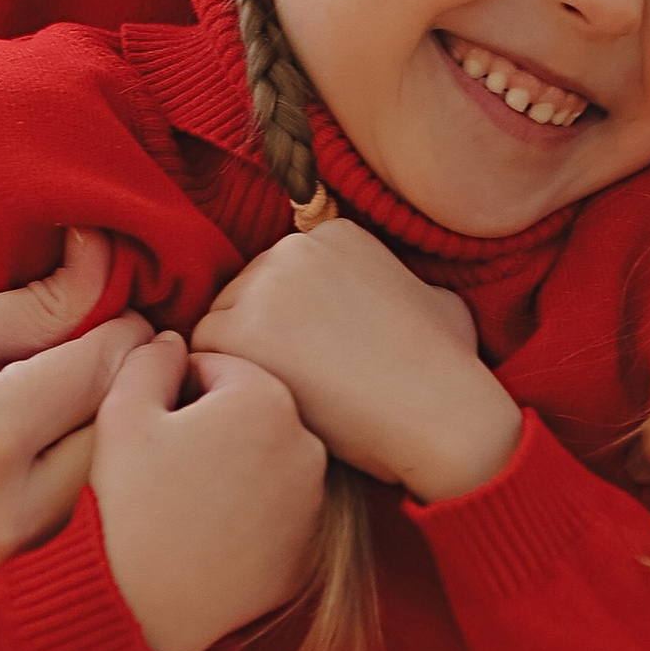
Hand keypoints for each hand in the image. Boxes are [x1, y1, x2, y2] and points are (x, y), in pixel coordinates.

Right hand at [0, 232, 152, 621]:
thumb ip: (26, 308)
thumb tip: (102, 260)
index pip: (106, 374)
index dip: (129, 336)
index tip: (134, 318)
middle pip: (118, 446)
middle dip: (131, 396)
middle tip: (132, 361)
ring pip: (97, 508)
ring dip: (104, 457)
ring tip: (91, 414)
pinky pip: (48, 552)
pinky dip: (60, 510)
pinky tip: (43, 472)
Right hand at [92, 336, 330, 650]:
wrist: (155, 612)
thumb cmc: (134, 510)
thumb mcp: (121, 415)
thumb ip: (147, 359)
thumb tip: (170, 340)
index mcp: (265, 397)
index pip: (215, 365)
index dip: (171, 392)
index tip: (152, 430)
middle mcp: (307, 441)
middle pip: (246, 409)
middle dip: (208, 424)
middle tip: (165, 466)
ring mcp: (315, 497)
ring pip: (263, 455)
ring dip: (230, 464)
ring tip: (185, 501)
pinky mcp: (312, 543)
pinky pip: (276, 504)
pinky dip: (249, 508)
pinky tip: (210, 532)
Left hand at [191, 222, 521, 502]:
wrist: (442, 414)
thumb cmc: (448, 371)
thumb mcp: (436, 301)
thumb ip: (397, 287)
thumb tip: (402, 300)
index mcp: (331, 235)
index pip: (278, 278)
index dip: (292, 327)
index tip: (319, 363)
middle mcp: (291, 249)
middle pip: (242, 296)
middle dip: (261, 341)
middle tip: (296, 390)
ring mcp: (260, 286)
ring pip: (218, 325)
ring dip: (240, 365)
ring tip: (283, 403)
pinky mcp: (237, 331)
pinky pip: (202, 359)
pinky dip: (224, 388)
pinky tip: (265, 412)